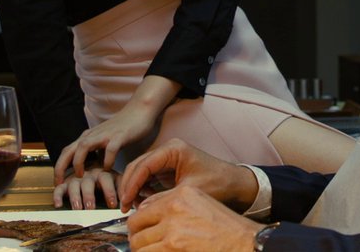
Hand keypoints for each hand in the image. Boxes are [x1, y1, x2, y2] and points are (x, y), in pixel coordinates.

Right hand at [53, 166, 118, 209]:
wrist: (90, 160)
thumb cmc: (106, 177)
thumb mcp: (117, 180)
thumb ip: (123, 188)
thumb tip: (131, 202)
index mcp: (102, 172)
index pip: (106, 179)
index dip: (109, 191)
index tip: (113, 204)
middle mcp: (88, 174)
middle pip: (87, 183)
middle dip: (89, 196)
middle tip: (91, 207)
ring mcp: (76, 178)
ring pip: (73, 186)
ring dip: (75, 197)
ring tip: (77, 208)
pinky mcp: (65, 183)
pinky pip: (59, 188)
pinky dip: (57, 196)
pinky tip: (58, 205)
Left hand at [55, 75, 180, 179]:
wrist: (140, 110)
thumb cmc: (123, 127)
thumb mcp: (105, 140)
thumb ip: (97, 152)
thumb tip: (93, 169)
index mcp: (88, 137)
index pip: (67, 151)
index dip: (59, 167)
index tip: (57, 182)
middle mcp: (92, 135)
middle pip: (70, 149)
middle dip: (61, 167)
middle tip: (60, 183)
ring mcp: (105, 135)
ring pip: (83, 147)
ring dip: (79, 162)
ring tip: (81, 176)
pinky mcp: (119, 136)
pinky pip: (109, 149)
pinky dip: (107, 160)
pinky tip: (108, 169)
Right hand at [118, 138, 256, 212]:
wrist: (234, 184)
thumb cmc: (218, 183)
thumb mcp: (189, 191)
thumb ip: (163, 198)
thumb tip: (141, 209)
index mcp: (173, 149)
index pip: (144, 164)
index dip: (132, 183)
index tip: (125, 200)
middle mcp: (168, 151)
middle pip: (139, 166)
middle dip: (129, 186)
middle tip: (124, 206)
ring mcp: (167, 159)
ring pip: (142, 172)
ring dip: (135, 189)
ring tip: (132, 207)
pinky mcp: (168, 170)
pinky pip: (149, 178)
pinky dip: (143, 190)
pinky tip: (142, 203)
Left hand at [127, 185, 262, 251]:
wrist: (243, 242)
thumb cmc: (226, 227)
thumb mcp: (200, 204)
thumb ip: (172, 205)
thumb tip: (145, 214)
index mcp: (180, 195)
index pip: (143, 208)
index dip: (138, 224)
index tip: (140, 231)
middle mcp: (173, 208)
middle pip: (135, 226)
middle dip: (137, 238)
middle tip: (143, 246)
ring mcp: (172, 230)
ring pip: (138, 244)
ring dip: (142, 250)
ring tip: (152, 251)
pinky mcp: (173, 247)